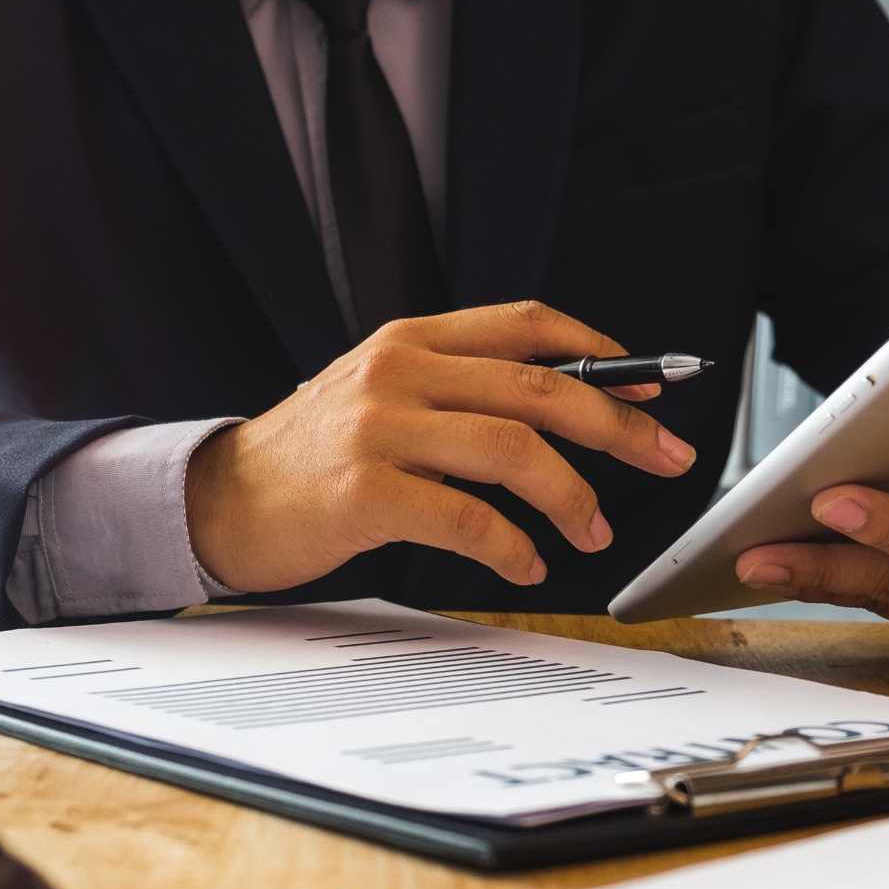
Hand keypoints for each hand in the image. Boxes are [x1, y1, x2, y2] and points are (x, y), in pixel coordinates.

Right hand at [185, 302, 697, 592]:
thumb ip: (462, 391)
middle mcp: (397, 371)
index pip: (527, 324)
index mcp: (411, 339)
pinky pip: (466, 518)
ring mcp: (378, 429)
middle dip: (619, 426)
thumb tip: (573, 411)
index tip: (655, 386)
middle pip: (538, 387)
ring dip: (572, 495)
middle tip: (667, 457)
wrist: (221, 500)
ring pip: (512, 449)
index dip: (602, 354)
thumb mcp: (384, 397)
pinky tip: (527, 564)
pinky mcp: (363, 491)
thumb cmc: (315, 458)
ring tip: (593, 531)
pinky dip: (512, 546)